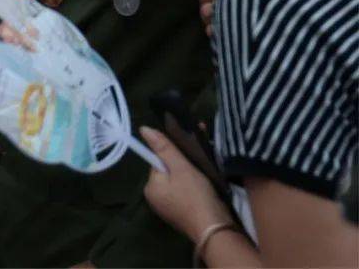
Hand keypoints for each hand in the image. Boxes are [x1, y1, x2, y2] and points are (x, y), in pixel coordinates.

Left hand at [141, 126, 231, 240]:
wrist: (215, 230)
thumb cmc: (195, 196)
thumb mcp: (181, 167)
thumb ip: (164, 148)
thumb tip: (143, 128)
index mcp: (150, 187)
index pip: (157, 161)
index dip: (173, 155)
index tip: (189, 154)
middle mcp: (155, 199)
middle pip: (168, 172)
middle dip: (183, 165)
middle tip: (200, 162)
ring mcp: (169, 209)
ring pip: (178, 182)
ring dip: (191, 175)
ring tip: (206, 171)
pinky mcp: (183, 215)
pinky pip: (186, 194)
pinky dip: (195, 188)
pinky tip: (207, 186)